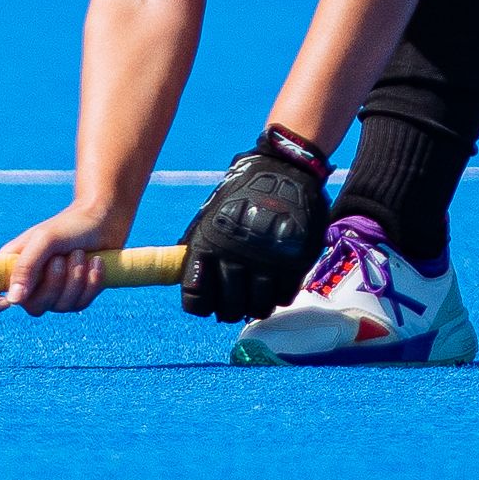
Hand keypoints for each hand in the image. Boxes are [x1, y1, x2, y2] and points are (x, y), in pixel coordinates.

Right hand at [0, 205, 126, 316]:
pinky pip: (80, 304)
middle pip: (32, 307)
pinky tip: (96, 262)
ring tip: (81, 254)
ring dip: (75, 278)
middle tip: (62, 256)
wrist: (102, 220)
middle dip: (54, 282)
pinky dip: (91, 283)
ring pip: (60, 307)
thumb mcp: (44, 240)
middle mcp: (28, 284)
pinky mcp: (75, 295)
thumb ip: (26, 267)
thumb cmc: (68, 226)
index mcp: (10, 267)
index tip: (7, 301)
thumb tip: (13, 300)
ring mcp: (52, 292)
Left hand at [180, 127, 332, 320]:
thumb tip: (183, 281)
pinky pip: (284, 297)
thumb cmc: (241, 192)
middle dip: (228, 310)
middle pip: (228, 309)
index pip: (196, 298)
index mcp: (208, 246)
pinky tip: (274, 284)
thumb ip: (196, 247)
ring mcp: (267, 262)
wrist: (284, 169)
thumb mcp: (210, 214)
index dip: (199, 305)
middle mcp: (236, 257)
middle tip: (233, 303)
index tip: (206, 302)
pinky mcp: (295, 262)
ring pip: (258, 308)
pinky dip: (278, 296)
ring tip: (255, 295)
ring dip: (255, 305)